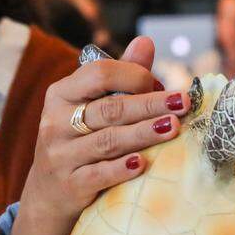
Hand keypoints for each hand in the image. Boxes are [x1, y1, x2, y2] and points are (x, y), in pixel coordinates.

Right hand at [10, 38, 189, 234]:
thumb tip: (146, 41)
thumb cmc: (82, 139)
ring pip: (107, 140)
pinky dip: (120, 169)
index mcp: (62, 94)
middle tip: (184, 103)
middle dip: (150, 104)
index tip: (162, 83)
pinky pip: (98, 174)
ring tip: (174, 128)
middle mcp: (56, 122)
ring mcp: (60, 154)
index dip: (133, 76)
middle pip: (110, 109)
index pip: (98, 74)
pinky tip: (142, 164)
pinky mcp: (70, 184)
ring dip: (143, 133)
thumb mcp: (93, 105)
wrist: (51, 192)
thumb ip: (121, 76)